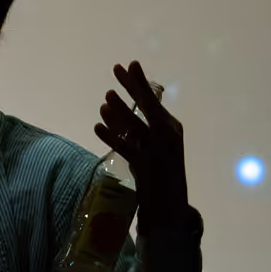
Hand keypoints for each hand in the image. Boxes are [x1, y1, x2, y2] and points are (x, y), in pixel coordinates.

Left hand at [96, 61, 190, 232]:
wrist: (171, 205)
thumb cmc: (163, 174)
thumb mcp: (159, 146)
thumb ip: (144, 129)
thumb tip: (120, 113)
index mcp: (172, 128)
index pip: (153, 101)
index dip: (139, 83)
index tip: (129, 66)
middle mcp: (166, 136)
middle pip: (147, 106)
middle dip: (132, 86)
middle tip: (116, 69)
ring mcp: (156, 151)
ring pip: (135, 126)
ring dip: (119, 112)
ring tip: (105, 100)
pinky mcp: (144, 166)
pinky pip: (125, 148)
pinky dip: (111, 136)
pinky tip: (98, 127)